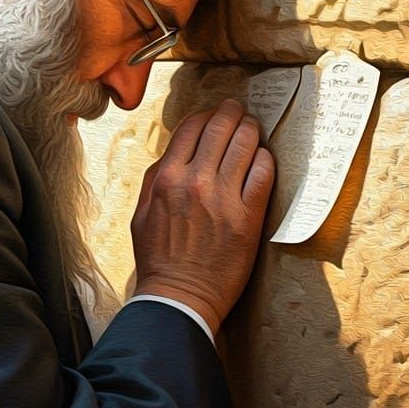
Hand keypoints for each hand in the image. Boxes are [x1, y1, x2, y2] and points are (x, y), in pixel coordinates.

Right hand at [130, 99, 275, 335]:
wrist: (178, 297)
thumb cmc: (159, 258)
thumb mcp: (143, 212)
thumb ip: (157, 178)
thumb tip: (176, 152)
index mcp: (167, 177)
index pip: (192, 127)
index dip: (206, 114)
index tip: (214, 113)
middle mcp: (195, 181)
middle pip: (221, 128)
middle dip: (233, 113)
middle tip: (240, 110)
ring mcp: (223, 198)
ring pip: (245, 144)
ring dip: (251, 130)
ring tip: (254, 129)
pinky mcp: (247, 216)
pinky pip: (263, 173)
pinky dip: (265, 159)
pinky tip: (263, 158)